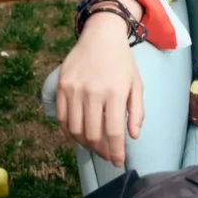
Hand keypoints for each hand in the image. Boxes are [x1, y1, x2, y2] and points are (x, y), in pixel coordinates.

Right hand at [56, 13, 144, 166]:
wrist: (101, 36)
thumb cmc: (122, 62)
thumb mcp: (137, 83)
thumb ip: (137, 111)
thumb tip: (133, 136)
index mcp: (115, 93)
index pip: (113, 131)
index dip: (115, 151)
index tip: (117, 162)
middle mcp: (93, 92)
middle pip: (92, 134)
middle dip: (100, 150)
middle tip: (106, 154)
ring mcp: (74, 90)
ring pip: (75, 130)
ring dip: (84, 143)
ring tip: (93, 145)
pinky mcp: (61, 87)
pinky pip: (61, 118)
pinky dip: (68, 131)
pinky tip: (77, 135)